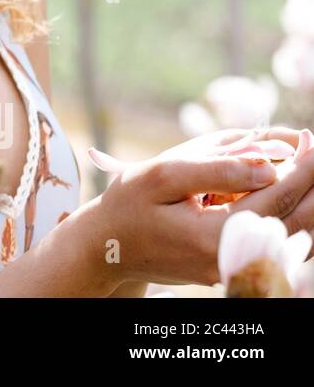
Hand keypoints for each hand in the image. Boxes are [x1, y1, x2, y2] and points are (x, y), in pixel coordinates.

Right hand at [81, 127, 313, 287]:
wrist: (109, 246)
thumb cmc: (129, 204)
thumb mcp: (162, 175)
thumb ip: (216, 169)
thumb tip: (269, 165)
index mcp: (216, 236)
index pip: (277, 197)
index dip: (302, 166)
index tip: (311, 137)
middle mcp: (233, 258)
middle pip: (298, 221)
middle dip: (311, 181)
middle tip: (313, 147)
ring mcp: (236, 265)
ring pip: (294, 234)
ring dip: (305, 197)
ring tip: (303, 162)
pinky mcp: (235, 264)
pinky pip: (277, 240)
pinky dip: (290, 213)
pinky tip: (284, 188)